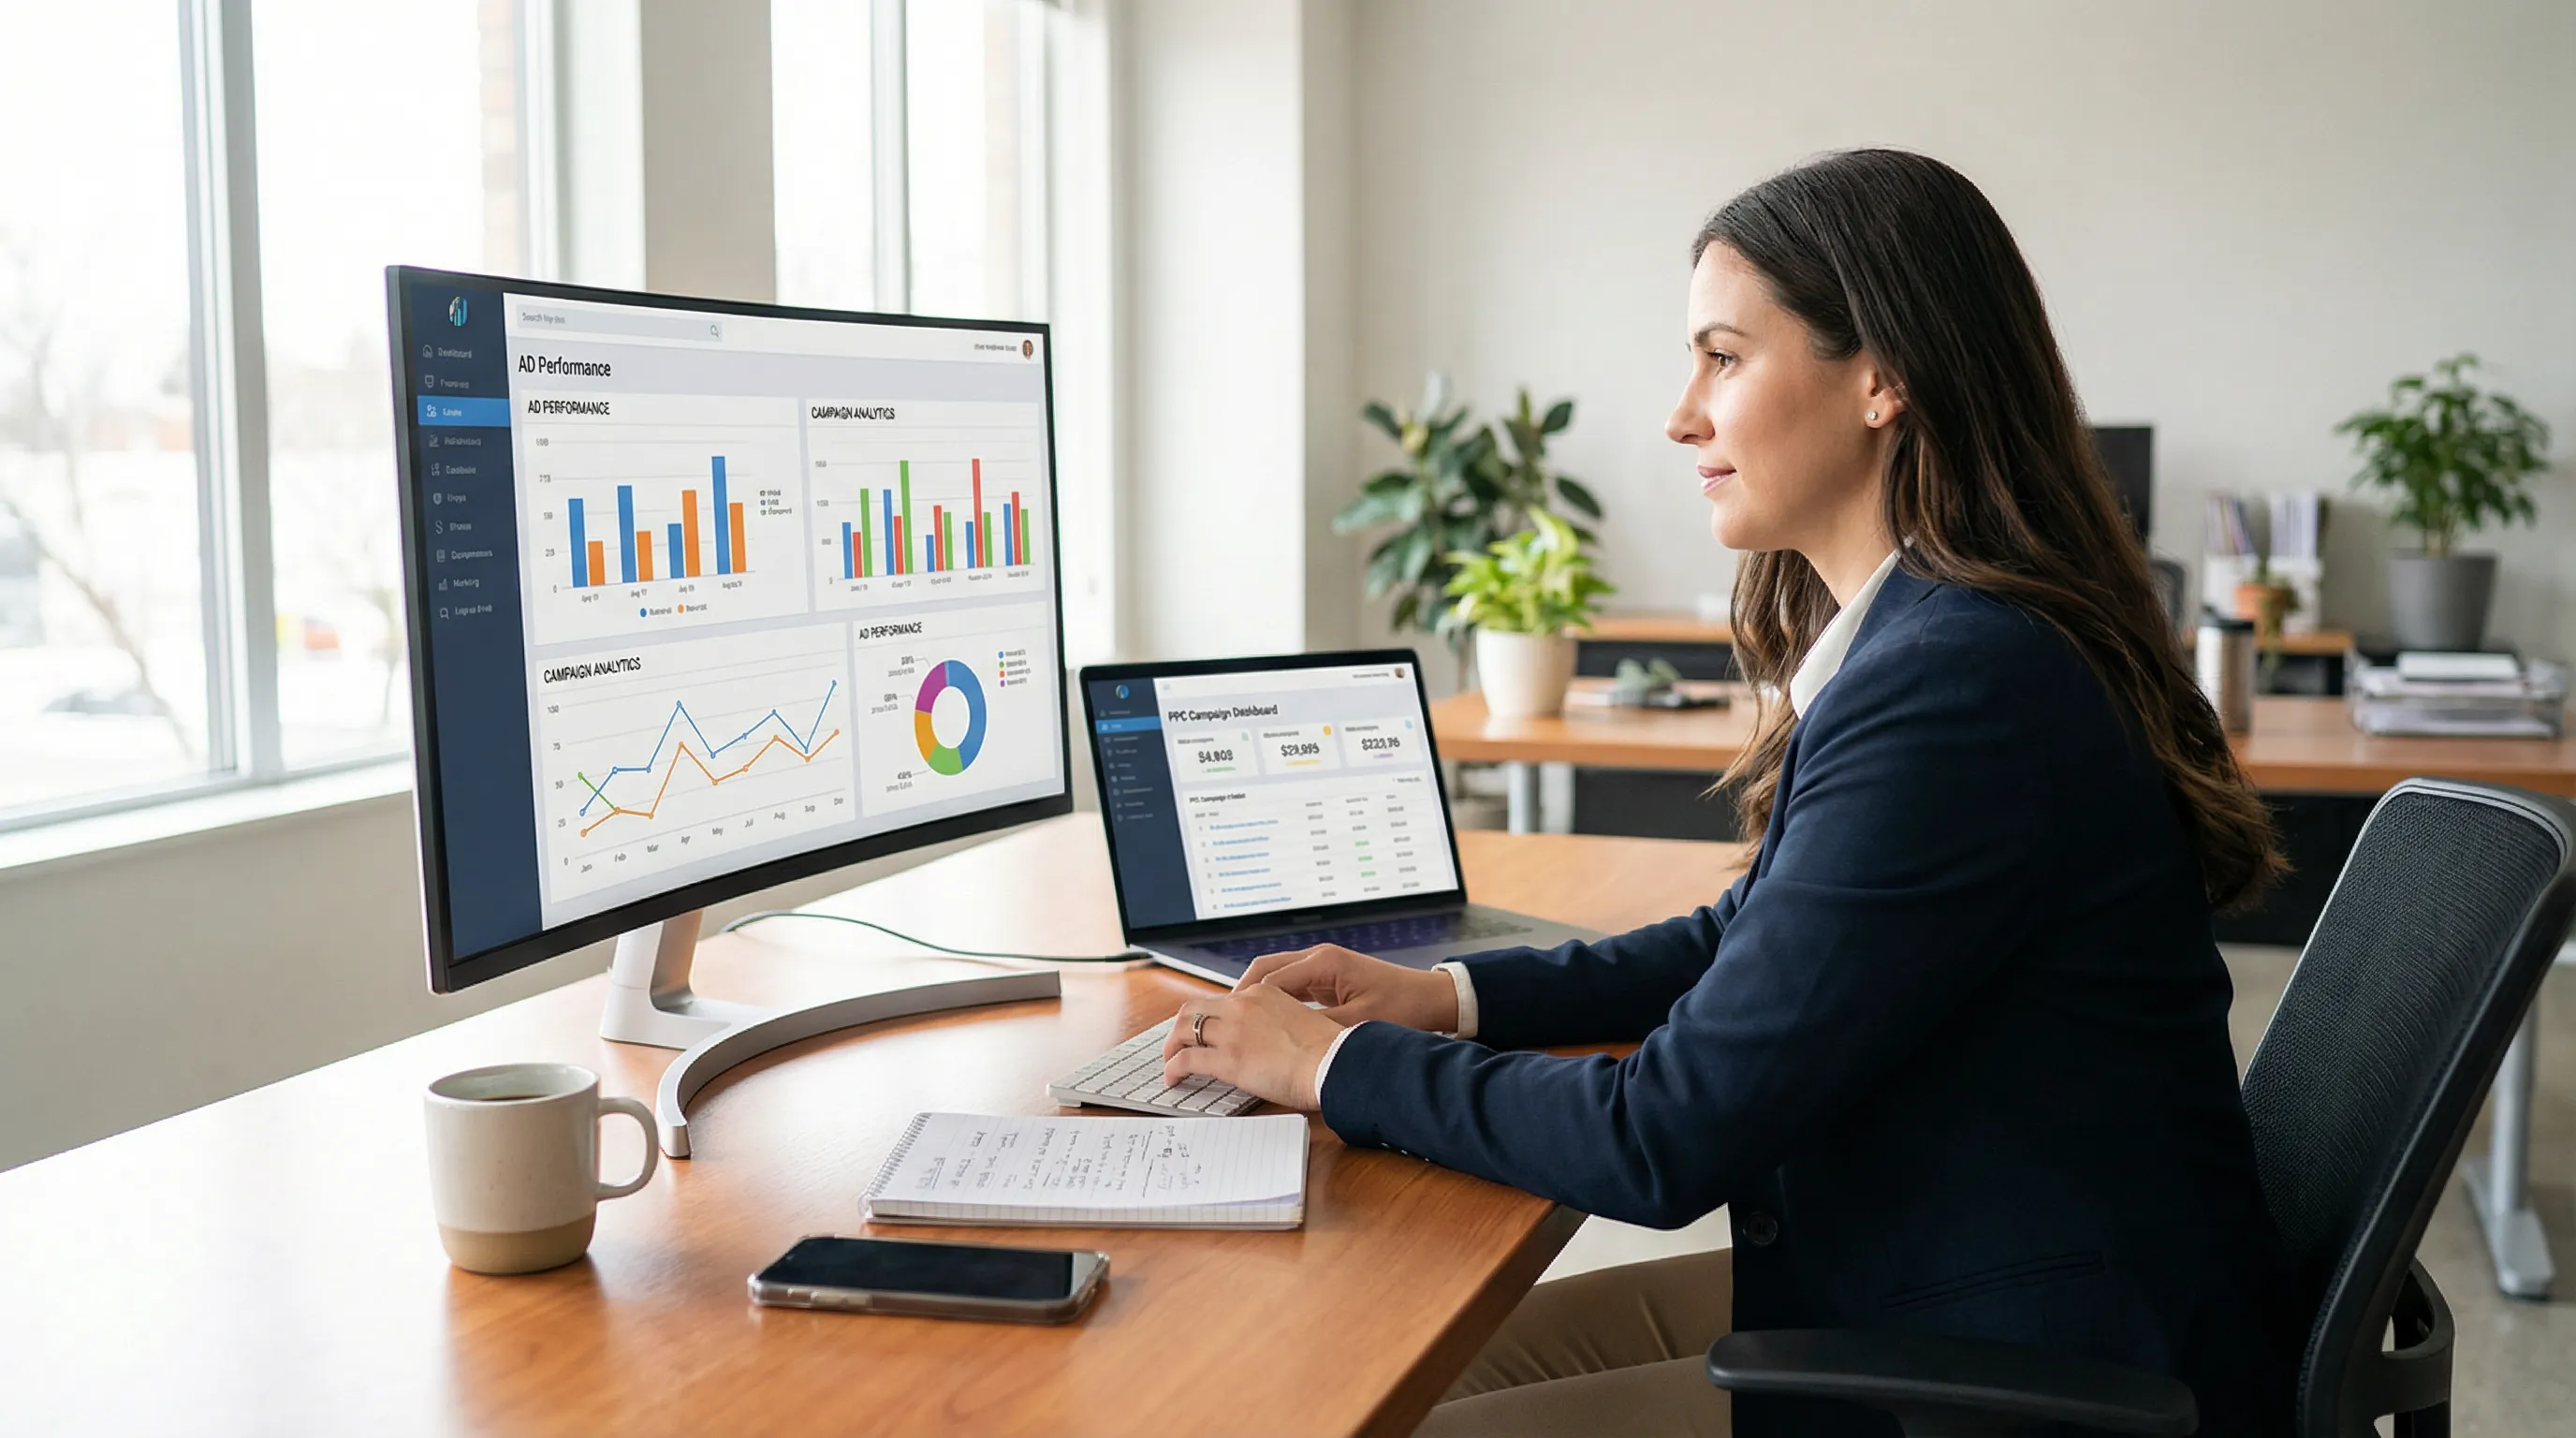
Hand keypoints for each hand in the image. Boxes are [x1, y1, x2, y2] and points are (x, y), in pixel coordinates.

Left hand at [1160, 983, 1345, 1110]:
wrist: (1333, 1063)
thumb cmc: (1327, 1050)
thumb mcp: (1298, 1021)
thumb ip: (1275, 1023)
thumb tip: (1265, 1042)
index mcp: (1262, 994)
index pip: (1221, 1001)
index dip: (1206, 1017)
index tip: (1203, 1031)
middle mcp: (1242, 1006)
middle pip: (1194, 1009)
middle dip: (1180, 1027)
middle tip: (1177, 1043)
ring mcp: (1232, 1031)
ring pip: (1184, 1031)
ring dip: (1171, 1046)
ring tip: (1169, 1062)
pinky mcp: (1226, 1059)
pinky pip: (1186, 1060)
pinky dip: (1173, 1068)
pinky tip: (1172, 1078)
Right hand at [1238, 945, 1459, 1031]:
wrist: (1431, 999)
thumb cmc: (1402, 1007)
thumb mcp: (1359, 1024)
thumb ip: (1320, 1028)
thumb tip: (1284, 1040)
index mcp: (1325, 963)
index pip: (1271, 977)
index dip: (1245, 998)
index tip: (1225, 1019)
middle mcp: (1320, 958)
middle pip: (1266, 968)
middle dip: (1241, 992)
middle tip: (1221, 1018)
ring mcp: (1323, 966)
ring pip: (1275, 975)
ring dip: (1256, 996)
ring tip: (1236, 1022)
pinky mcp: (1328, 977)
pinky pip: (1290, 984)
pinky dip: (1273, 999)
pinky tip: (1264, 1021)